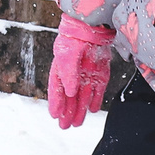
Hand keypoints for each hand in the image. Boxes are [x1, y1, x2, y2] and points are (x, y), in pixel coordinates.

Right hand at [46, 15, 119, 129]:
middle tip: (64, 127)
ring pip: (83, 96)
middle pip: (70, 97)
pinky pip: (97, 90)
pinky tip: (92, 110)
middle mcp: (73, 75)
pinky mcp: (100, 74)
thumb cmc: (74, 40)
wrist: (92, 28)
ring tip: (77, 124)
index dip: (55, 103)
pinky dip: (95, 100)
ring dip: (80, 110)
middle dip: (67, 112)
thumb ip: (68, 74)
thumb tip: (71, 92)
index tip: (54, 115)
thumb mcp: (66, 55)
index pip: (57, 90)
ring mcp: (87, 75)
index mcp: (61, 70)